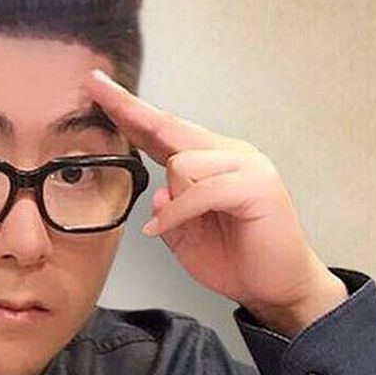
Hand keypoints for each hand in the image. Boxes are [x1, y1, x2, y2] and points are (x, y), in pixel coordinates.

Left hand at [85, 69, 346, 337]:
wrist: (280, 288)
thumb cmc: (239, 261)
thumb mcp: (185, 238)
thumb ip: (168, 212)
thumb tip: (158, 193)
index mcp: (209, 163)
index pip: (163, 132)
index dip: (130, 112)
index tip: (98, 91)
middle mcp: (228, 155)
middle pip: (169, 125)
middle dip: (129, 108)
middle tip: (95, 86)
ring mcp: (245, 166)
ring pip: (182, 162)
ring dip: (175, 199)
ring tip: (188, 226)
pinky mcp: (256, 185)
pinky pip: (200, 190)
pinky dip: (179, 213)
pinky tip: (166, 229)